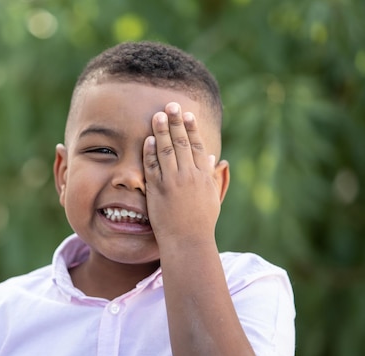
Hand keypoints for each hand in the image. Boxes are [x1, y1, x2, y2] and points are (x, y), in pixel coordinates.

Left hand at [143, 102, 225, 245]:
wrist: (188, 241)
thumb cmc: (202, 222)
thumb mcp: (213, 197)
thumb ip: (213, 177)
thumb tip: (216, 159)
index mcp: (203, 176)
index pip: (197, 146)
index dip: (191, 129)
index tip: (187, 114)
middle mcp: (189, 175)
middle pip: (181, 143)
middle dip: (176, 122)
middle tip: (171, 105)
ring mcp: (173, 182)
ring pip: (166, 150)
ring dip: (162, 131)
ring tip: (158, 115)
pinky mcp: (159, 190)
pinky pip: (153, 167)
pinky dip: (151, 152)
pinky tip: (149, 139)